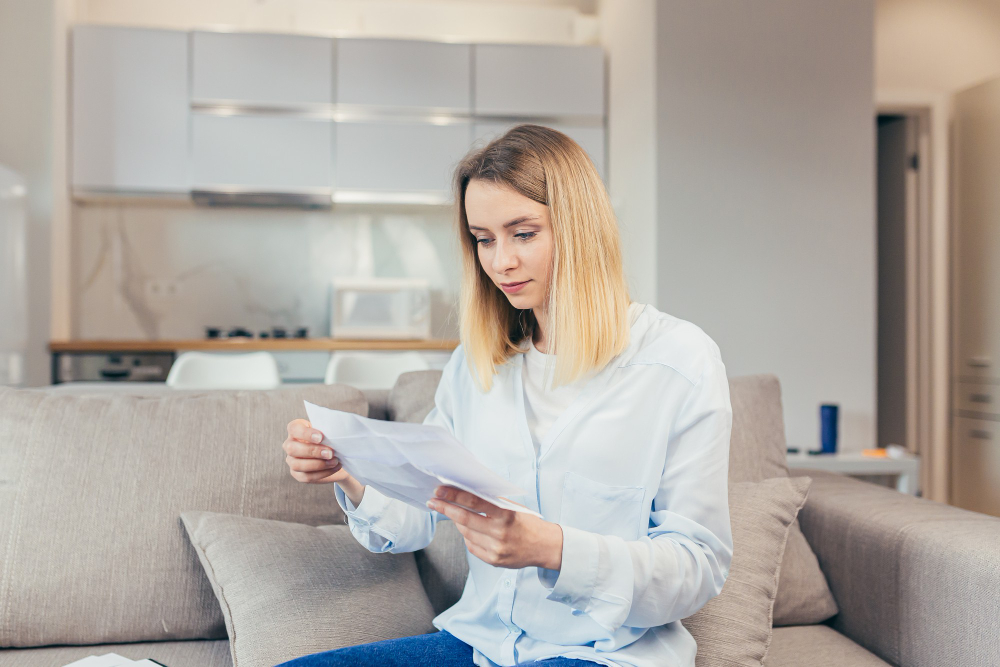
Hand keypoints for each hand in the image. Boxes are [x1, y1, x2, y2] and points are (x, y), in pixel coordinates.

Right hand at [282, 418, 351, 484]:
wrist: (336, 456)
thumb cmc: (330, 439)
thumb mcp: (329, 432)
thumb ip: (327, 432)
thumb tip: (334, 436)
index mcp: (295, 429)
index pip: (293, 429)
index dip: (305, 433)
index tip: (321, 437)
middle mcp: (289, 445)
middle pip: (292, 449)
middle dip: (312, 451)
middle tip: (330, 453)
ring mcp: (292, 461)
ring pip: (297, 465)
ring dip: (318, 464)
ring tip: (334, 461)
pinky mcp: (298, 474)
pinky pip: (306, 476)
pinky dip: (322, 473)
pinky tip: (334, 467)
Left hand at [426, 485, 562, 570]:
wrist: (543, 547)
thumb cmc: (527, 522)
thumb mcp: (513, 507)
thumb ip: (492, 501)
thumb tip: (465, 492)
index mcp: (506, 514)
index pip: (474, 502)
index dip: (454, 496)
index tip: (439, 490)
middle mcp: (500, 532)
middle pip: (464, 519)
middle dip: (445, 509)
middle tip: (433, 501)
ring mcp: (496, 548)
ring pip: (466, 533)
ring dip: (458, 523)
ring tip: (457, 515)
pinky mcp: (493, 560)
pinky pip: (471, 546)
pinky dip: (468, 537)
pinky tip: (472, 531)